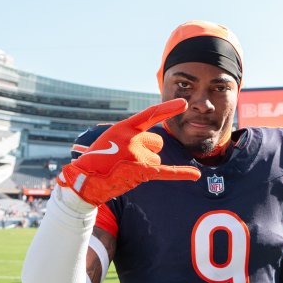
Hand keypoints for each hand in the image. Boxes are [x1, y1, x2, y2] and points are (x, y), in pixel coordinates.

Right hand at [57, 99, 200, 205]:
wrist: (85, 180)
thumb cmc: (98, 159)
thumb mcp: (111, 139)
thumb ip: (133, 136)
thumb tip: (156, 145)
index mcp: (124, 127)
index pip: (151, 114)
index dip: (168, 109)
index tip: (184, 103)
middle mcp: (132, 138)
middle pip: (157, 143)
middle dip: (148, 151)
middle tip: (127, 159)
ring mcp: (137, 155)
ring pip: (156, 160)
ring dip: (145, 166)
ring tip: (125, 169)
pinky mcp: (141, 171)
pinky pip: (167, 171)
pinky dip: (182, 174)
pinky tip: (197, 174)